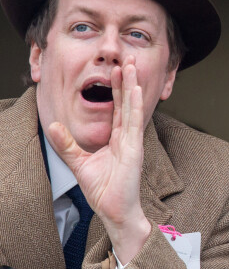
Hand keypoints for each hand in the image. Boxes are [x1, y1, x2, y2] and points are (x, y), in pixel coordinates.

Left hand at [48, 57, 150, 263]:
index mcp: (117, 139)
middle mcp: (127, 137)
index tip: (115, 68)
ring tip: (131, 64)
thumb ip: (67, 144)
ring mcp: (132, 142)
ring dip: (132, 85)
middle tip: (128, 57)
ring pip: (132, 107)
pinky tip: (135, 89)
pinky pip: (134, 123)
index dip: (117, 88)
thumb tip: (53, 126)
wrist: (114, 210)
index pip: (118, 108)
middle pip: (127, 102)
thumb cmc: (103, 190)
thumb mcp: (79, 163)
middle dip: (127, 79)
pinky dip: (134, 105)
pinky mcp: (134, 150)